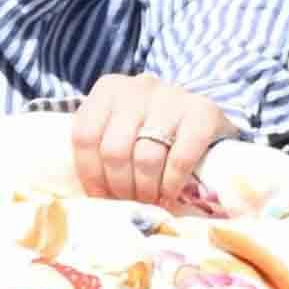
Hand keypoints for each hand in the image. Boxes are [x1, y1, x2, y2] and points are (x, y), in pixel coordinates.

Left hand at [71, 73, 231, 207]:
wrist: (203, 116)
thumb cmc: (152, 127)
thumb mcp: (119, 127)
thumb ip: (100, 147)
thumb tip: (90, 195)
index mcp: (109, 90)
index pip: (85, 136)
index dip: (90, 173)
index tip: (100, 195)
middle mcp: (139, 88)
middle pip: (115, 150)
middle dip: (119, 186)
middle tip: (129, 200)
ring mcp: (173, 97)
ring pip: (146, 157)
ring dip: (146, 189)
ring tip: (149, 200)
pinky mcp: (204, 112)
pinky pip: (180, 159)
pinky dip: (172, 184)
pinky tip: (170, 194)